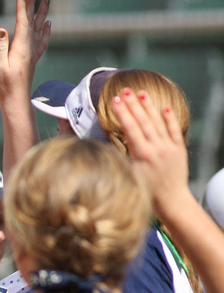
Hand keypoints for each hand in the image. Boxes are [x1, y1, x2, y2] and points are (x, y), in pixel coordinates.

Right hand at [0, 0, 50, 106]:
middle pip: (32, 22)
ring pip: (39, 29)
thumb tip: (1, 29)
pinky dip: (45, 30)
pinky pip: (42, 40)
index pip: (22, 24)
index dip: (22, 9)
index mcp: (21, 49)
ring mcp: (32, 54)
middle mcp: (29, 48)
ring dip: (42, 13)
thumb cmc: (5, 87)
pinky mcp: (33, 59)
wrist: (16, 102)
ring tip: (47, 0)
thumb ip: (0, 47)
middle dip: (33, 5)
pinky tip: (48, 24)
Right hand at [110, 87, 189, 214]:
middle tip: (125, 90)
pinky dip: (169, 118)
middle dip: (133, 104)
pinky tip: (164, 108)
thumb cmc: (145, 192)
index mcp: (142, 154)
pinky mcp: (179, 150)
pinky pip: (174, 130)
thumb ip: (123, 156)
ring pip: (158, 122)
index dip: (122, 112)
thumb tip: (113, 141)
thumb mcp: (128, 174)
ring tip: (142, 93)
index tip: (115, 100)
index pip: (130, 127)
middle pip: (143, 121)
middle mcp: (156, 148)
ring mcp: (169, 147)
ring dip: (149, 107)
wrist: (170, 202)